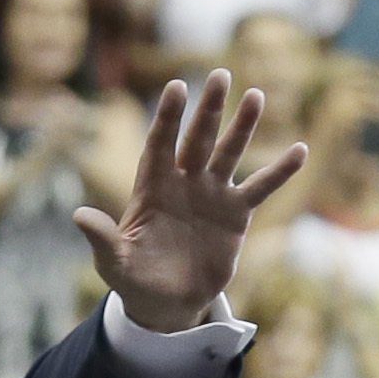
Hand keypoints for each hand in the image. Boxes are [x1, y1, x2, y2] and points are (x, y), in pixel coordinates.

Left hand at [83, 69, 308, 331]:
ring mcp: (211, 194)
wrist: (168, 302)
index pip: (159, 145)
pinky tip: (299, 151)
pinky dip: (279, 171)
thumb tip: (78, 215)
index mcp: (152, 188)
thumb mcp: (114, 263)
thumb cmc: (134, 279)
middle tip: (220, 75)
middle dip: (208, 109)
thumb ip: (102, 238)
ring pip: (229, 153)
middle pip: (197, 139)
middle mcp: (183, 182)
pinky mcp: (236, 214)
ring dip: (242, 127)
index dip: (167, 118)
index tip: (175, 87)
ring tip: (256, 95)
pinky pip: (260, 188)